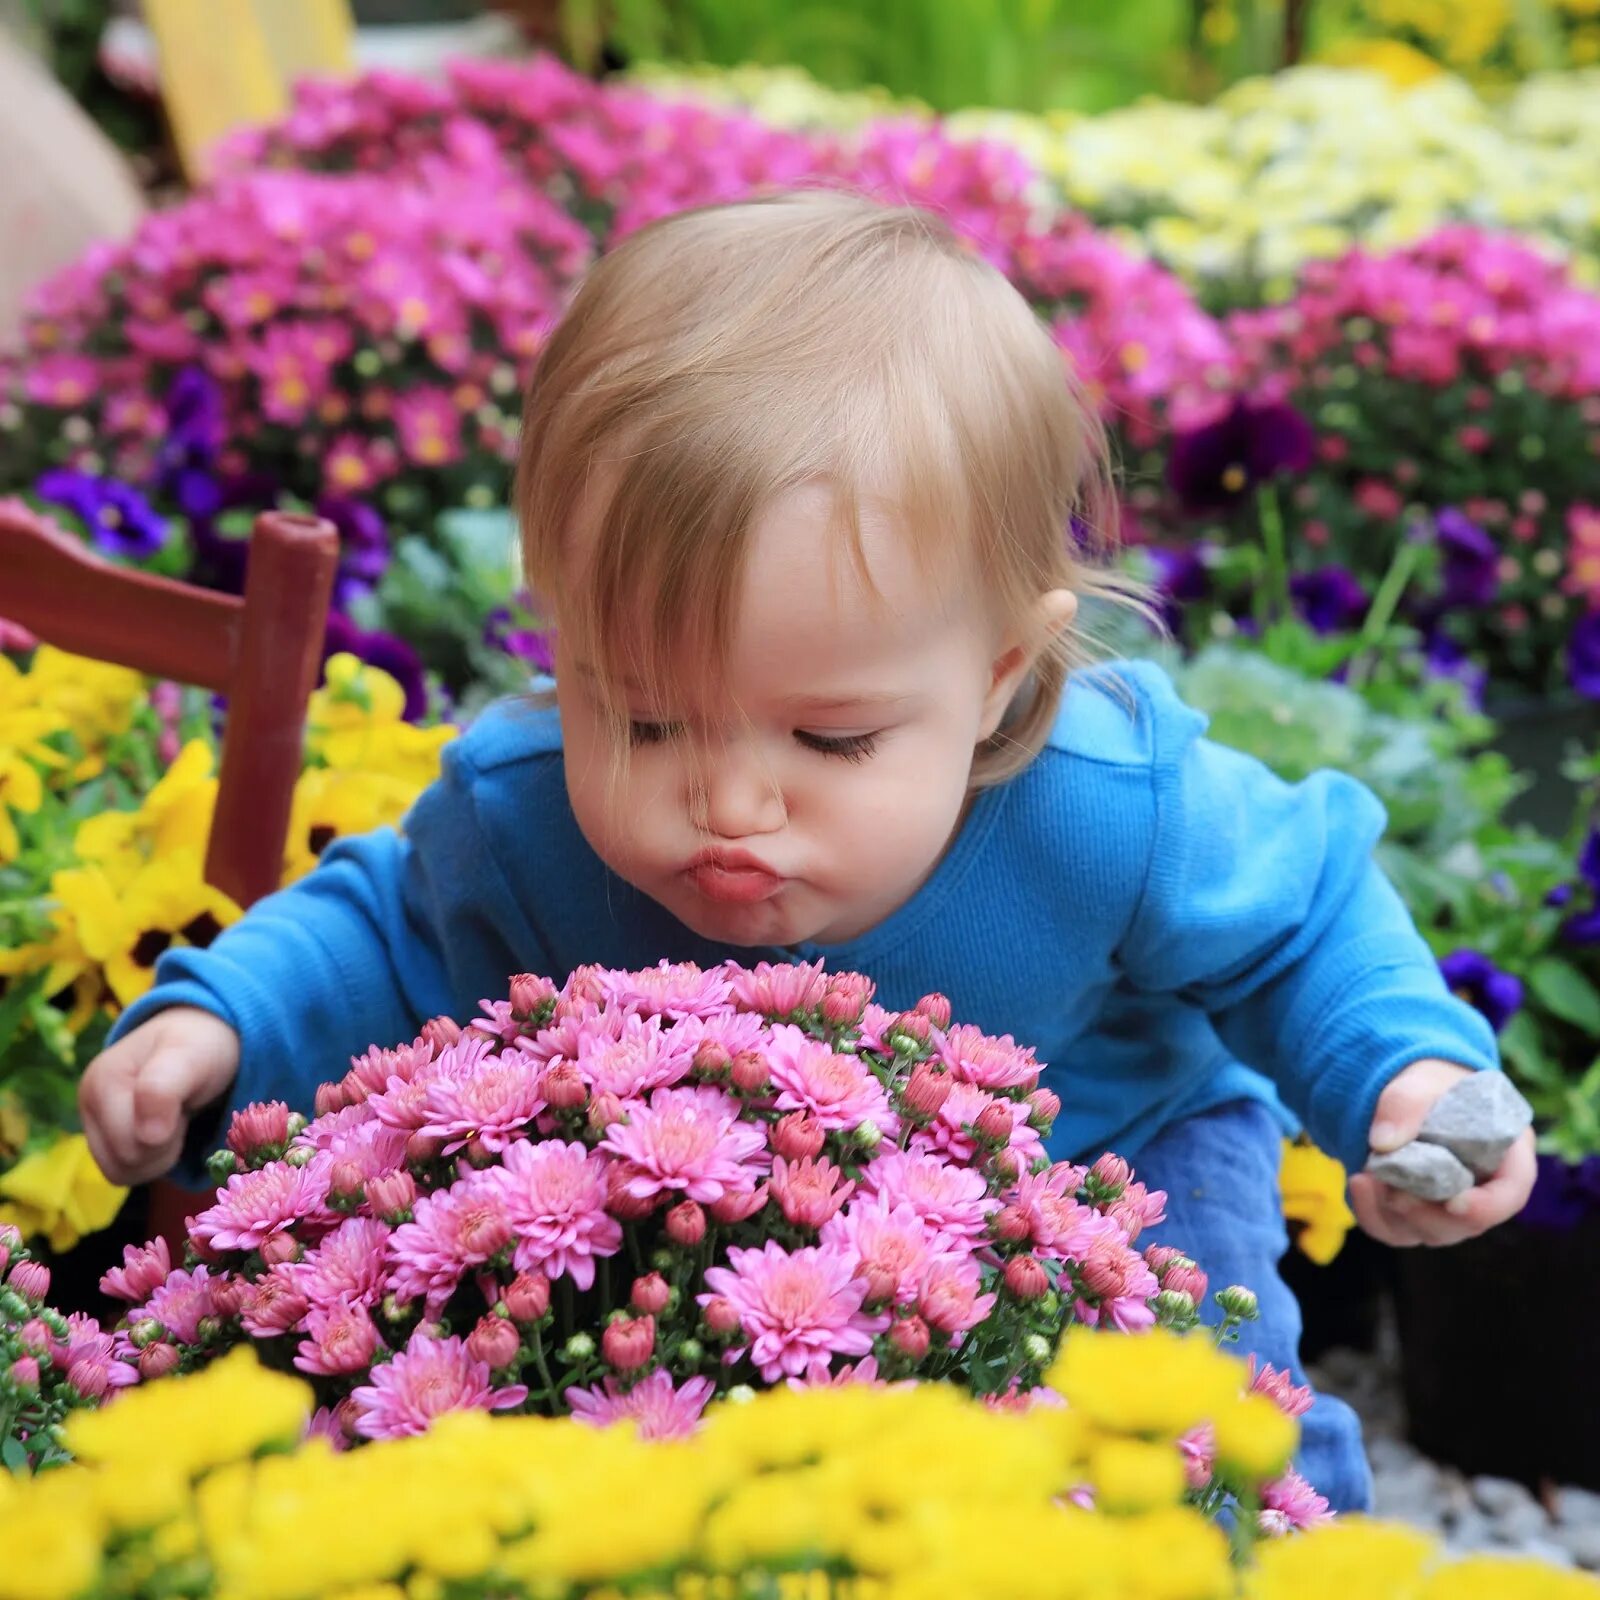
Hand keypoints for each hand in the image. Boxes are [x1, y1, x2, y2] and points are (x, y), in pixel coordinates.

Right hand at [79, 1007, 240, 1185]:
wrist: (203, 1036)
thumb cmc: (199, 1046)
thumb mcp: (189, 1056)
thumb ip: (163, 1090)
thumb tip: (147, 1137)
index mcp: (101, 1082)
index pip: (131, 1147)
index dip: (168, 1136)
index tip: (184, 1103)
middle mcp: (88, 1103)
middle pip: (125, 1163)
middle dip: (164, 1146)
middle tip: (182, 1111)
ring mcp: (94, 1122)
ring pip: (122, 1172)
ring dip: (158, 1156)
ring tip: (173, 1119)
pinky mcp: (105, 1137)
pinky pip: (125, 1171)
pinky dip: (152, 1159)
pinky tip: (165, 1130)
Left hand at [1349, 1059, 1535, 1246]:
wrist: (1407, 1096)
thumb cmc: (1429, 1087)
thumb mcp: (1420, 1082)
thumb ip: (1406, 1105)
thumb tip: (1382, 1142)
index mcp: (1505, 1155)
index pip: (1511, 1193)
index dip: (1487, 1207)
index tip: (1454, 1203)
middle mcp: (1481, 1190)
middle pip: (1465, 1225)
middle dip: (1428, 1215)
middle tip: (1395, 1193)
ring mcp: (1447, 1208)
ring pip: (1427, 1233)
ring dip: (1395, 1214)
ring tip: (1367, 1176)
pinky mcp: (1413, 1213)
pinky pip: (1394, 1229)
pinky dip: (1372, 1213)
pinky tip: (1357, 1181)